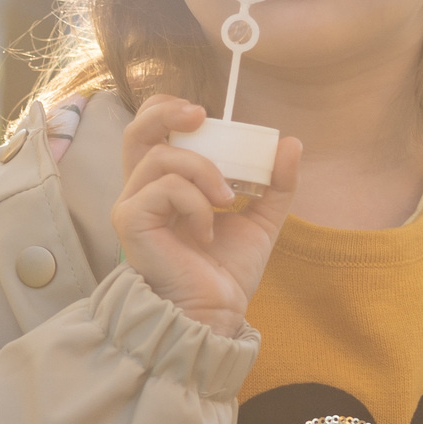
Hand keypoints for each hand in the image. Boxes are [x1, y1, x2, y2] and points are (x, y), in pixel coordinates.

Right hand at [110, 93, 302, 338]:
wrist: (216, 313)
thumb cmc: (226, 273)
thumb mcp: (260, 220)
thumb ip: (275, 184)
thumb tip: (291, 142)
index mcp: (164, 186)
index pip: (151, 133)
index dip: (168, 110)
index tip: (204, 113)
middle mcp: (142, 191)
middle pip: (136, 131)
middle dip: (167, 112)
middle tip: (202, 116)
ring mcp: (132, 206)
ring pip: (163, 157)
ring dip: (204, 171)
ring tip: (226, 200)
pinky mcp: (131, 221)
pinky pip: (166, 188)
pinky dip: (197, 204)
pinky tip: (206, 233)